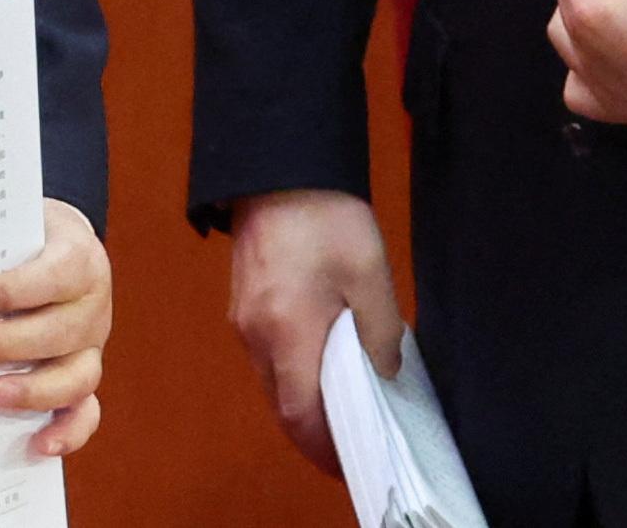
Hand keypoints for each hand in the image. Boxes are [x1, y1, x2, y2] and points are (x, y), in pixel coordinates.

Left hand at [0, 197, 110, 458]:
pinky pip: (86, 412)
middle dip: (10, 344)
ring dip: (34, 391)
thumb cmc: (17, 241)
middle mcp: (91, 306)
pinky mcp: (82, 378)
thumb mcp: (4, 227)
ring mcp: (89, 347)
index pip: (58, 274)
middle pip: (62, 331)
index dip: (19, 289)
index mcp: (78, 259)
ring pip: (78, 376)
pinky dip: (67, 432)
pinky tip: (35, 444)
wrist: (55, 248)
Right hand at [225, 188, 402, 478]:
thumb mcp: (370, 272)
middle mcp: (256, 336)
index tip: (349, 459)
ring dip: (301, 402)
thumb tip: (383, 372)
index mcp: (288, 333)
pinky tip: (318, 366)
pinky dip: (290, 374)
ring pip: (270, 382)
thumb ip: (381, 331)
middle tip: (351, 441)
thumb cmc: (325, 217)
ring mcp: (243, 320)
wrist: (278, 167)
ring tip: (341, 407)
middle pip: (281, 405)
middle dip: (313, 432)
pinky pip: (265, 357)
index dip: (324, 445)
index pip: (300, 414)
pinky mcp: (242, 304)